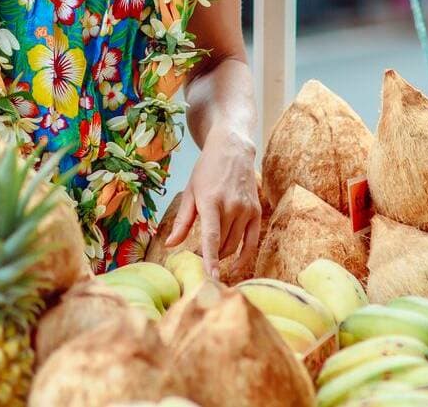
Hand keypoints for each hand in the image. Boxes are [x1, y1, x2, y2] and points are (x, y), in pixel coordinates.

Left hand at [163, 123, 260, 279]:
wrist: (232, 149)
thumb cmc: (207, 170)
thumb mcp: (190, 192)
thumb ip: (182, 221)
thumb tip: (170, 244)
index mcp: (211, 201)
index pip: (211, 237)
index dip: (210, 260)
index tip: (211, 278)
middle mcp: (231, 207)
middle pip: (221, 244)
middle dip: (209, 255)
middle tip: (197, 255)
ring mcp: (246, 210)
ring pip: (234, 245)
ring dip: (222, 254)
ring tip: (211, 252)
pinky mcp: (257, 212)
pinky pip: (252, 241)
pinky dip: (244, 255)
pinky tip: (235, 263)